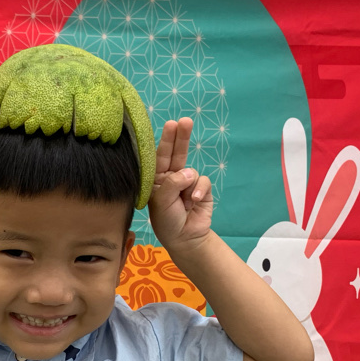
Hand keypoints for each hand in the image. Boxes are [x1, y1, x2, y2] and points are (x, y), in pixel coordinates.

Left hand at [148, 117, 212, 249]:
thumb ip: (172, 184)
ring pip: (191, 170)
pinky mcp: (202, 189)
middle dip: (181, 137)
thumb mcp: (162, 202)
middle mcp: (171, 178)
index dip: (164, 140)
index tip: (170, 124)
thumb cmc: (167, 221)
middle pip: (176, 153)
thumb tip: (188, 173)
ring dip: (189, 183)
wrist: (186, 238)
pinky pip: (203, 181)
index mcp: (156, 179)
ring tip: (185, 201)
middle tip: (185, 121)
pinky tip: (194, 202)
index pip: (159, 156)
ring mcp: (187, 182)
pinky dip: (199, 191)